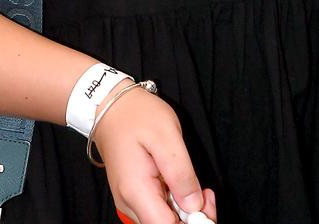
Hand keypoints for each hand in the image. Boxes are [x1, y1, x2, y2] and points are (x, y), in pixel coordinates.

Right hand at [93, 83, 217, 222]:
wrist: (111, 107)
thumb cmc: (138, 115)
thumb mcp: (166, 135)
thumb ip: (180, 173)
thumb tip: (194, 206)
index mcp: (136, 191)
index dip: (190, 222)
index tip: (205, 201)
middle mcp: (129, 204)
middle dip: (191, 218)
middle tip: (207, 193)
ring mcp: (130, 202)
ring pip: (162, 222)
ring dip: (185, 212)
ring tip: (200, 187)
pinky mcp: (134, 196)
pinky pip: (157, 211)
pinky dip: (176, 204)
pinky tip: (184, 185)